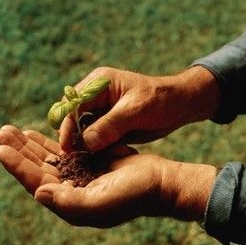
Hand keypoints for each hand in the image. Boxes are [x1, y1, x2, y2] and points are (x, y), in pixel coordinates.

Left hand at [0, 125, 216, 226]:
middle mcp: (70, 191)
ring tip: (12, 130)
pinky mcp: (88, 162)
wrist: (159, 182)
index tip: (0, 149)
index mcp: (70, 202)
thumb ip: (68, 201)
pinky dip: (48, 142)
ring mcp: (79, 176)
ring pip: (47, 158)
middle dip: (18, 150)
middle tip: (1, 132)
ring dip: (29, 145)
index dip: (17, 166)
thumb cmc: (133, 194)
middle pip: (37, 168)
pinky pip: (63, 151)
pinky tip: (35, 134)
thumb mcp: (101, 203)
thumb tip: (38, 192)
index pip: (36, 183)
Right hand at [60, 66, 219, 151]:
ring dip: (85, 144)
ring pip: (83, 130)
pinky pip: (96, 138)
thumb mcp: (135, 110)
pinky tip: (101, 158)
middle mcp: (96, 96)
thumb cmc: (160, 100)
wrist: (180, 105)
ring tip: (86, 161)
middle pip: (73, 118)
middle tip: (73, 159)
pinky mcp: (110, 124)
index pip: (72, 103)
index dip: (66, 124)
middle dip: (73, 137)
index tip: (66, 146)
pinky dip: (97, 148)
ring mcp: (102, 111)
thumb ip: (109, 125)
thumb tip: (85, 143)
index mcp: (99, 83)